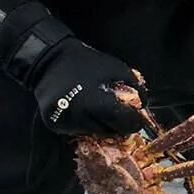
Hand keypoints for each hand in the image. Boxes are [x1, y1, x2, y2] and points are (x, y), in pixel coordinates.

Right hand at [29, 38, 146, 136]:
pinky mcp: (54, 125)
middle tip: (117, 112)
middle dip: (117, 124)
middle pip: (109, 132)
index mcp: (96, 102)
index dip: (134, 122)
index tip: (136, 119)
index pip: (124, 123)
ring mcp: (65, 123)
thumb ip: (135, 88)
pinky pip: (77, 131)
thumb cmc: (87, 63)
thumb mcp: (117, 68)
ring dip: (100, 124)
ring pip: (93, 133)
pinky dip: (84, 124)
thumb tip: (143, 107)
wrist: (50, 60)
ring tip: (97, 108)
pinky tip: (82, 109)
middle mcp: (79, 116)